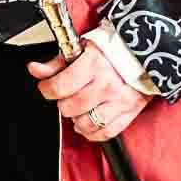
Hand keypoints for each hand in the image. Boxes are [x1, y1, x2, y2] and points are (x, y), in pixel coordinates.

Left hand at [27, 43, 153, 143]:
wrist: (146, 52)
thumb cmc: (114, 48)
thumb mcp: (83, 47)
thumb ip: (57, 62)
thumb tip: (34, 69)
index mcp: (93, 65)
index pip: (59, 87)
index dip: (47, 89)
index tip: (47, 87)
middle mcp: (106, 85)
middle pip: (70, 107)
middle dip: (63, 103)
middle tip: (66, 96)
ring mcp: (119, 101)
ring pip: (86, 123)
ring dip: (77, 119)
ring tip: (78, 109)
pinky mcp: (129, 112)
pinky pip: (106, 133)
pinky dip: (93, 132)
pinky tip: (90, 122)